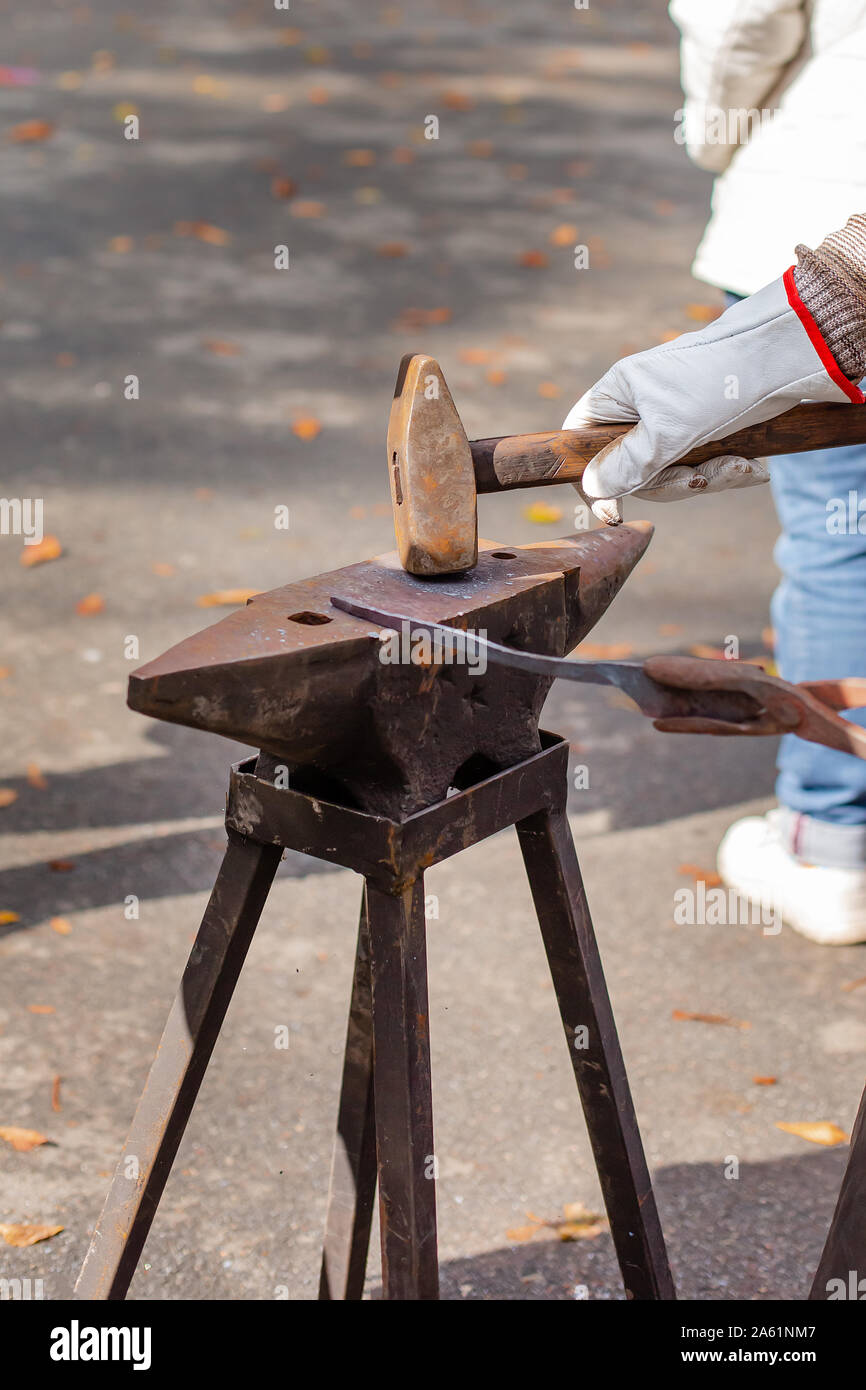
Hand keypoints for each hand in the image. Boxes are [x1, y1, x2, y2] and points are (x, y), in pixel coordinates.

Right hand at [564, 273, 859, 520]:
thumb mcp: (667, 434)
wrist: (791, 357)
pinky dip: (728, 469)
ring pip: (672, 469)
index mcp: (619, 393)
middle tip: (698, 481)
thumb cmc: (721, 384)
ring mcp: (675, 415)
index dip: (591, 479)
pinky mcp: (708, 425)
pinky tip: (754, 467)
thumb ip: (625, 466)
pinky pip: (703, 462)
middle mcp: (642, 403)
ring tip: (742, 467)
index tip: (611, 512)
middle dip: (671, 482)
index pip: (580, 439)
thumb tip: (591, 488)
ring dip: (709, 478)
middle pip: (632, 466)